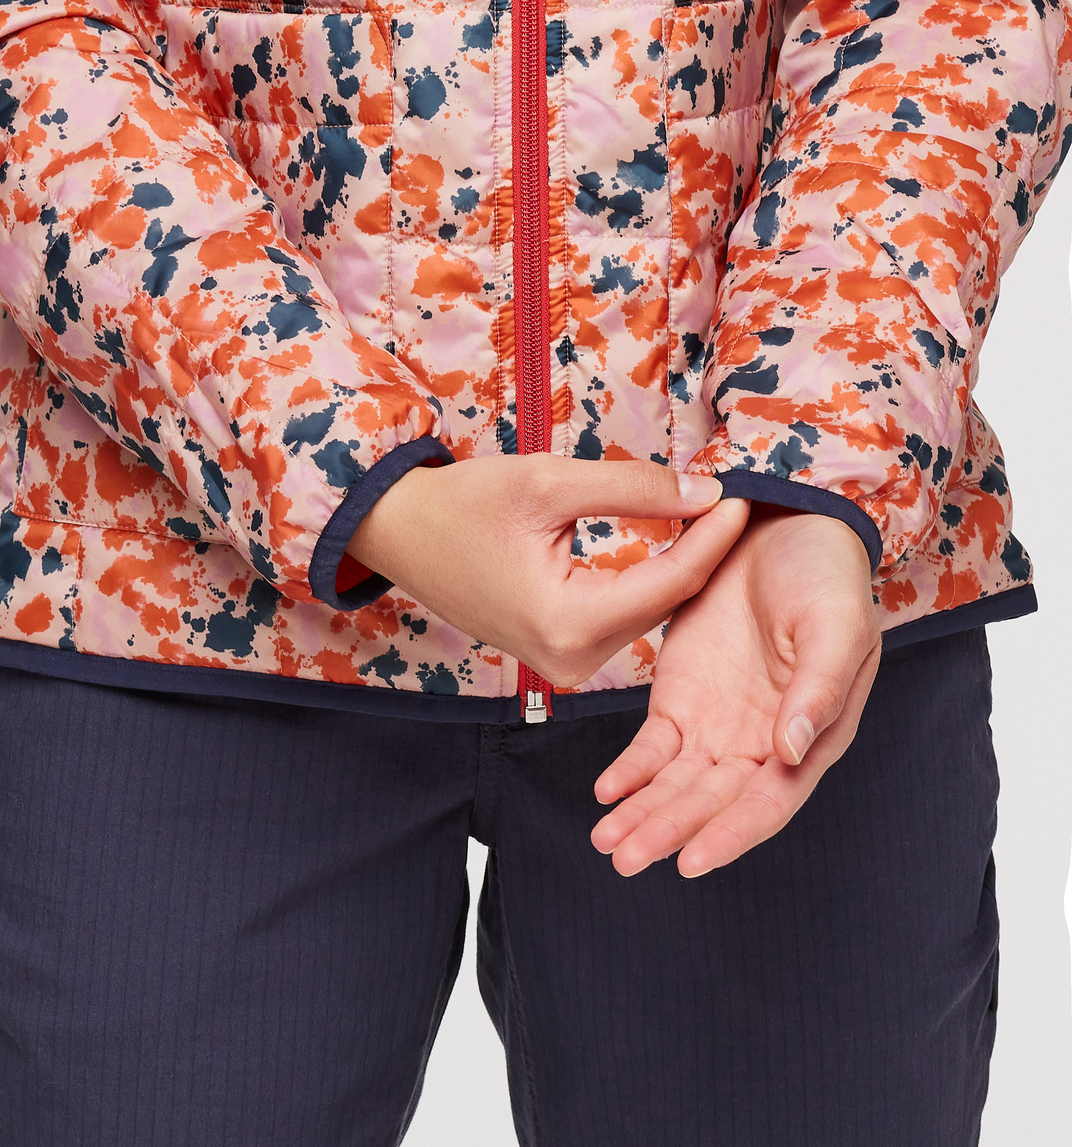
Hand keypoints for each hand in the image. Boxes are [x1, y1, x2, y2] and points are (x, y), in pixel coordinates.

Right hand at [347, 455, 748, 686]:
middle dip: (702, 552)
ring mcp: (563, 664)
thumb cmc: (463, 506)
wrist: (402, 535)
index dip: (714, 538)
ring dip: (677, 567)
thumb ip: (634, 488)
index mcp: (566, 622)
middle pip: (662, 602)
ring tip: (713, 519)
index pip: (669, 582)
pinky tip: (671, 547)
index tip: (745, 497)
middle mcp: (570, 659)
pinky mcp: (558, 655)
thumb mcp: (549, 482)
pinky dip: (646, 582)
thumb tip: (707, 493)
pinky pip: (620, 618)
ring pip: (644, 612)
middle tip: (736, 501)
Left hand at [591, 508, 881, 875]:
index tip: (690, 862)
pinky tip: (605, 791)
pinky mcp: (680, 701)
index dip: (731, 835)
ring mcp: (717, 726)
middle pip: (711, 803)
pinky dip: (629, 771)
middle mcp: (761, 745)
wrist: (776, 528)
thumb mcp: (837, 624)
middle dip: (669, 832)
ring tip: (605, 840)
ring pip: (675, 785)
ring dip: (642, 814)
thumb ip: (820, 689)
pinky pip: (651, 748)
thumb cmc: (824, 578)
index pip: (769, 802)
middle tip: (625, 858)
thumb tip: (793, 751)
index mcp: (812, 736)